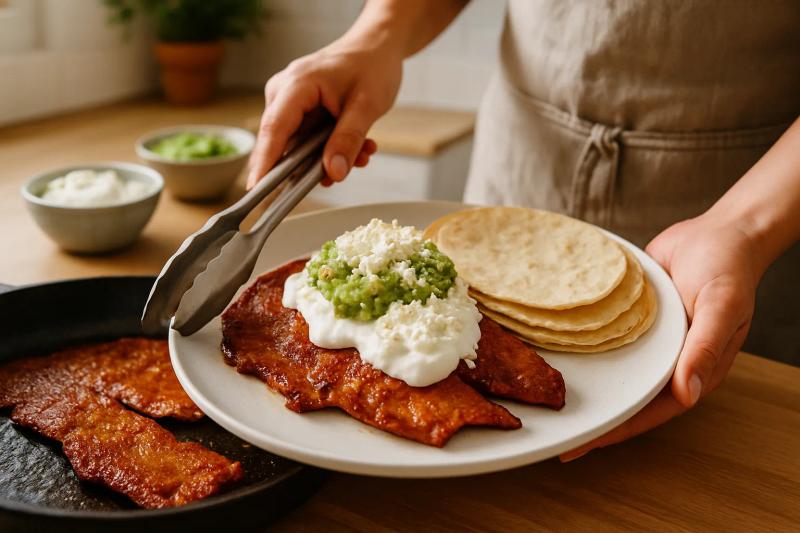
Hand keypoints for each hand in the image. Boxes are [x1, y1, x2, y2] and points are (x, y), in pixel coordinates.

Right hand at [247, 37, 402, 188]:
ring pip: (298, 147)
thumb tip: (333, 173)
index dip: (264, 164)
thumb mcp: (367, 105)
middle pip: (283, 143)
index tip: (257, 191)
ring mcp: (289, 103)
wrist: (376, 48)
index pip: (274, 130)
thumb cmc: (371, 66)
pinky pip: (307, 142)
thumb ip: (349, 140)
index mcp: (296, 85)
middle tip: (345, 170)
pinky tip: (359, 147)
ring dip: (330, 157)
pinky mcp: (299, 112)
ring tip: (362, 152)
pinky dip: (331, 149)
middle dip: (313, 165)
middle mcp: (284, 94)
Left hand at [560, 211, 760, 460]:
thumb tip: (688, 394)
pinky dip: (583, 345)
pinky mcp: (630, 317)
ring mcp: (647, 340)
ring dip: (585, 383)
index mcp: (692, 369)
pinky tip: (554, 348)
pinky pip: (605, 336)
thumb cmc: (728, 268)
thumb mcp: (722, 306)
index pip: (649, 410)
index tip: (581, 445)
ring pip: (613, 370)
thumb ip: (705, 348)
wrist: (719, 230)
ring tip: (542, 395)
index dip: (615, 430)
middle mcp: (666, 360)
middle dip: (591, 414)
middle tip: (551, 429)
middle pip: (625, 396)